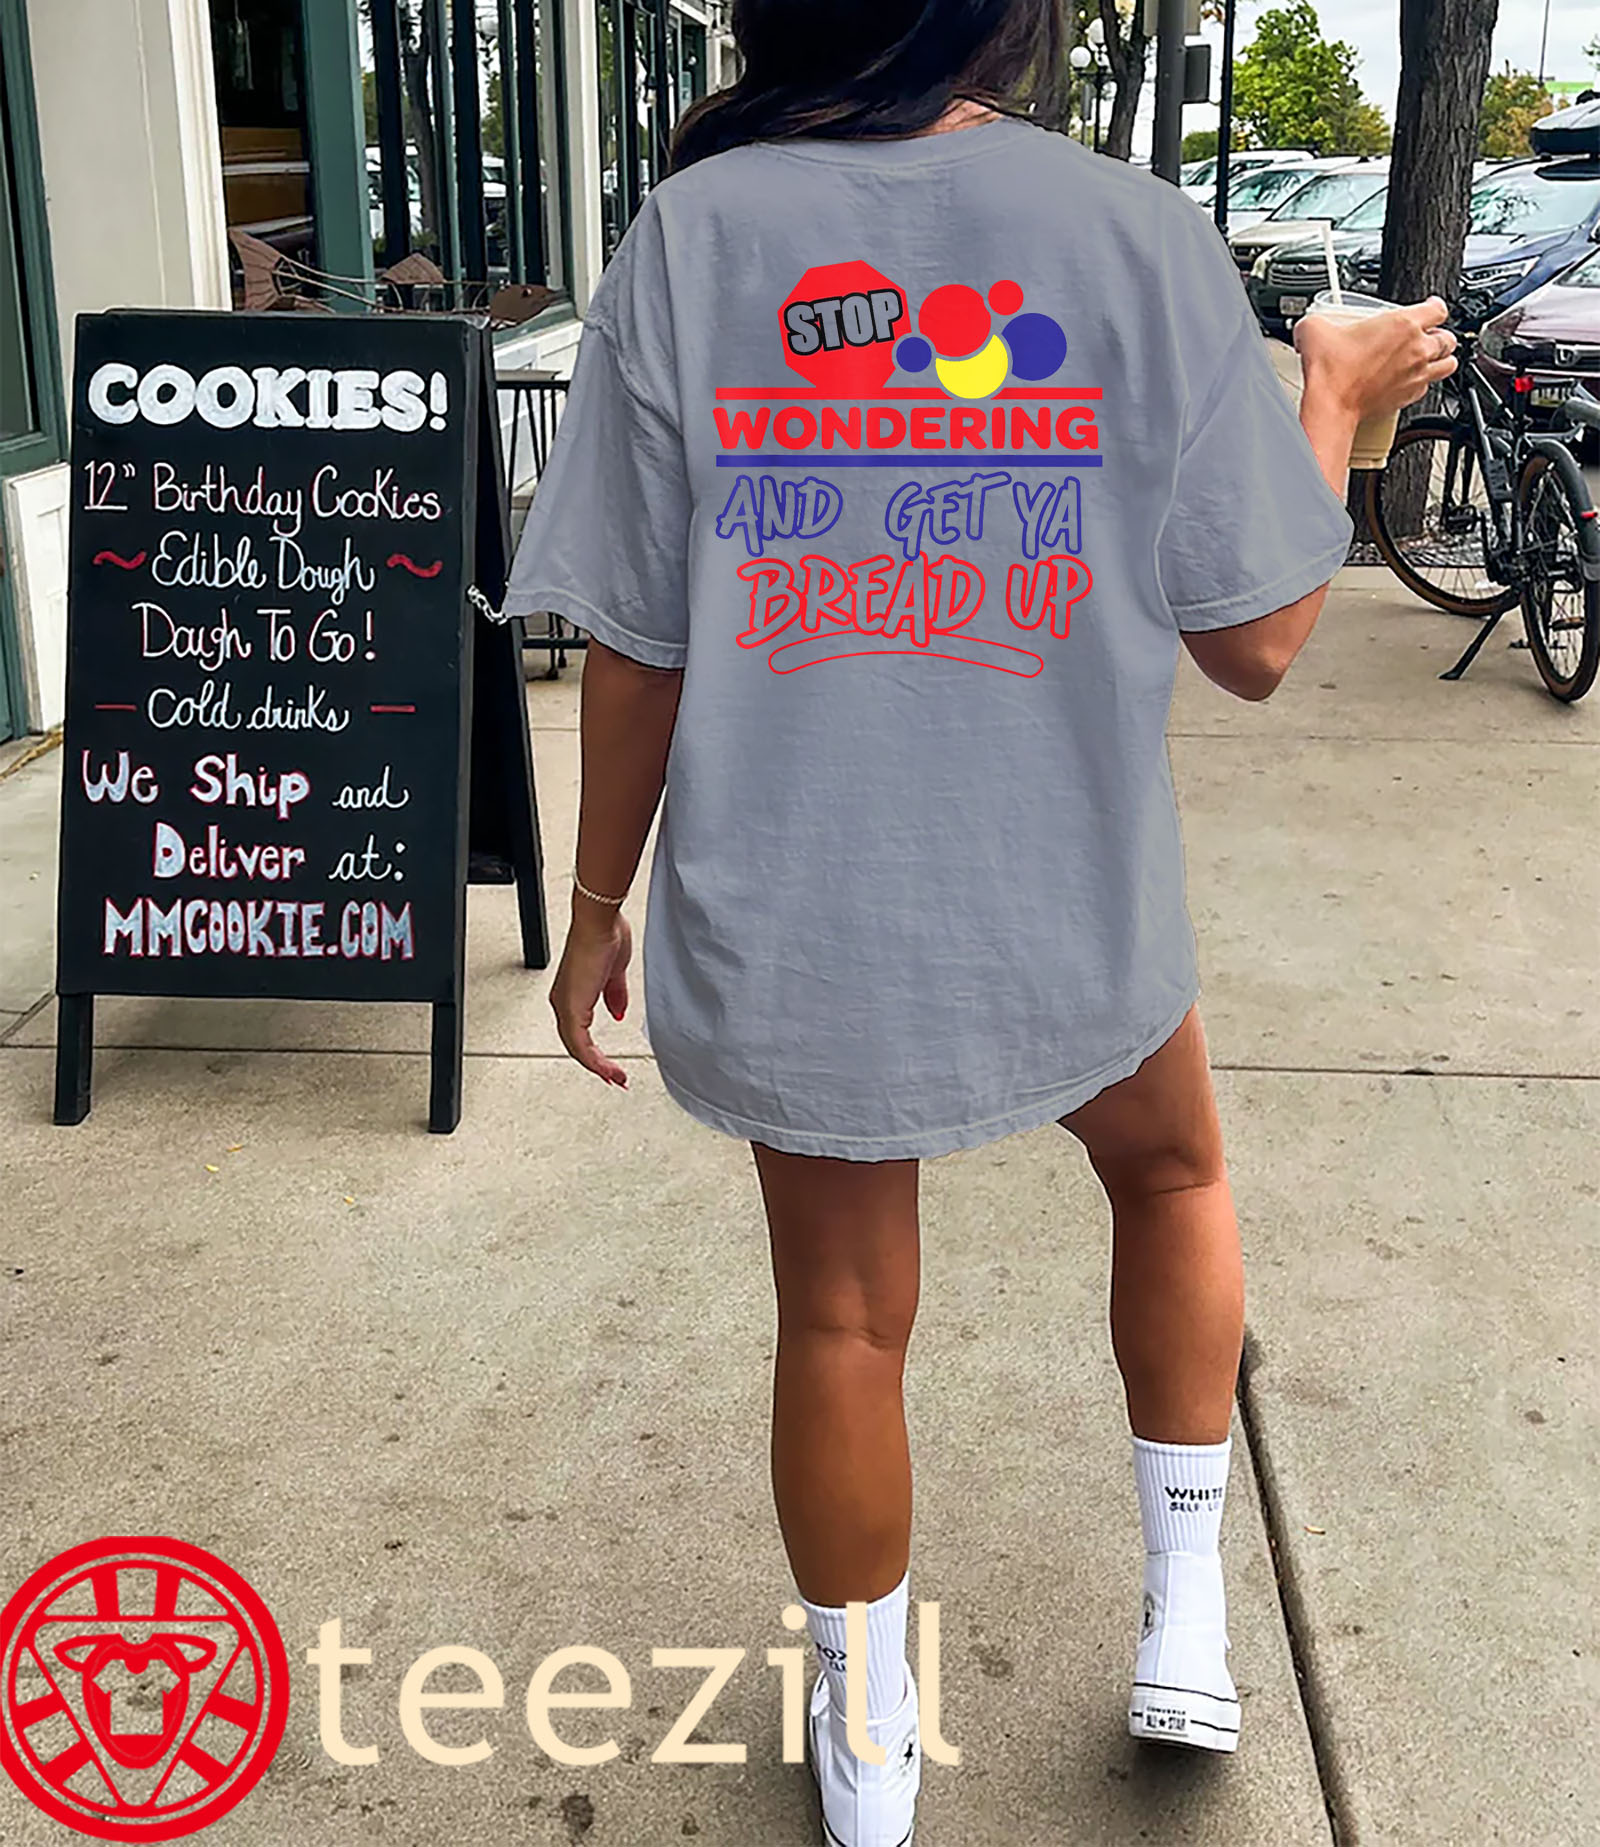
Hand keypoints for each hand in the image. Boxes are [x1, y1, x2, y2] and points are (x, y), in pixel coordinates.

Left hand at [549, 906, 632, 1086]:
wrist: (599, 922)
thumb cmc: (605, 935)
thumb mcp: (614, 973)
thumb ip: (615, 996)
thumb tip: (618, 1014)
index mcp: (572, 994)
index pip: (579, 1033)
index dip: (594, 1053)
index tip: (611, 1066)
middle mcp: (564, 1002)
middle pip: (576, 1045)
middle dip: (597, 1066)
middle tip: (615, 1079)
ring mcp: (566, 1005)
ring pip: (577, 1048)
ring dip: (598, 1067)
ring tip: (617, 1079)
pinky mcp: (572, 1007)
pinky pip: (580, 1043)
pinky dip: (594, 1060)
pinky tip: (607, 1069)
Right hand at [1294, 296, 1457, 419]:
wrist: (1331, 404)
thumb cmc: (1332, 371)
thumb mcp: (1316, 329)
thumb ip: (1318, 320)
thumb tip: (1310, 324)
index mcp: (1404, 324)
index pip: (1438, 308)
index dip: (1435, 306)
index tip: (1430, 307)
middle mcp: (1417, 349)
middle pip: (1448, 338)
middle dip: (1439, 335)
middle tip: (1426, 335)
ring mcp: (1417, 375)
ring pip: (1448, 364)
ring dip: (1442, 359)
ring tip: (1430, 358)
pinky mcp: (1409, 397)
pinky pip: (1428, 388)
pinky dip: (1424, 383)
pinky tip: (1411, 380)